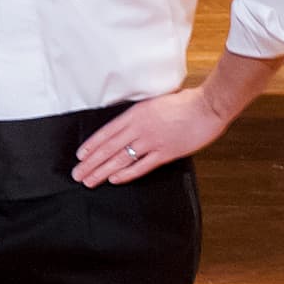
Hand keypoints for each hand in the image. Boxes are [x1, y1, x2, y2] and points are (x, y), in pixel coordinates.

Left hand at [72, 84, 230, 186]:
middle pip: (109, 148)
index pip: (106, 132)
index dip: (91, 145)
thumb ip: (139, 114)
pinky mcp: (165, 153)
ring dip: (103, 171)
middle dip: (91, 163)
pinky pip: (141, 166)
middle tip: (77, 174)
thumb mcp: (154, 103)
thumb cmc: (184, 102)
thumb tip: (127, 125)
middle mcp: (139, 128)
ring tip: (89, 180)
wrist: (207, 106)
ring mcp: (151, 141)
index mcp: (135, 114)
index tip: (80, 156)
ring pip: (121, 159)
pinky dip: (126, 174)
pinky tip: (114, 180)